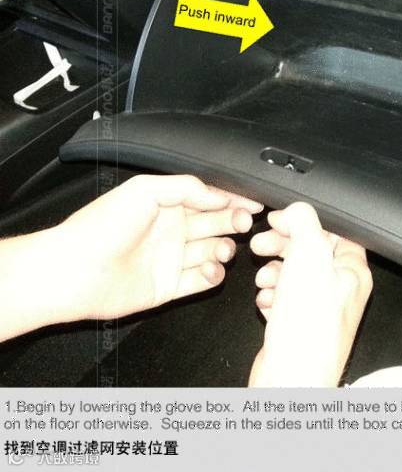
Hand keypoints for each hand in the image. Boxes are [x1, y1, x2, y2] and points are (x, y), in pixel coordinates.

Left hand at [49, 174, 262, 322]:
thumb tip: (217, 195)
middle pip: (216, 224)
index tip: (252, 200)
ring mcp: (171, 259)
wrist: (74, 271)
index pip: (208, 198)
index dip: (232, 199)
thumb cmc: (99, 227)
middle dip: (233, 221)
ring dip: (224, 248)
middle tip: (244, 222)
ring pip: (213, 252)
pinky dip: (213, 275)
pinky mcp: (169, 287)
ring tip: (223, 248)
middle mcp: (171, 231)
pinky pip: (202, 281)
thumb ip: (186, 187)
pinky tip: (210, 269)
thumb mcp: (144, 189)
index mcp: (166, 205)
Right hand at [248, 202, 371, 386]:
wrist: (289, 380)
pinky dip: (271, 297)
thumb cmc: (307, 328)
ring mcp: (320, 312)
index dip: (306, 223)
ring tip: (265, 279)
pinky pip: (284, 301)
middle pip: (310, 253)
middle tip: (263, 246)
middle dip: (282, 247)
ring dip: (274, 272)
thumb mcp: (308, 256)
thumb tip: (296, 209)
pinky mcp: (299, 328)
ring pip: (294, 277)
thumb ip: (304, 223)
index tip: (282, 220)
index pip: (335, 233)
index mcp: (352, 273)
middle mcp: (340, 292)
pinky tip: (266, 302)